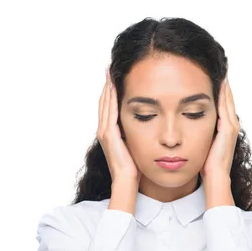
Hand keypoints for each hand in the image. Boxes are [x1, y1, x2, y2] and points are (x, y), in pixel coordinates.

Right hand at [97, 67, 141, 185]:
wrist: (126, 181)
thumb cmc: (134, 167)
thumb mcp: (134, 145)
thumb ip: (135, 134)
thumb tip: (147, 124)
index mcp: (109, 132)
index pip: (108, 106)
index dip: (110, 91)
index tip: (114, 77)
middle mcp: (104, 130)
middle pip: (104, 101)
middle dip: (107, 85)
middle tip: (110, 68)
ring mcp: (105, 132)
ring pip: (105, 103)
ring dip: (107, 87)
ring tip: (111, 72)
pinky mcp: (109, 134)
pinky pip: (109, 111)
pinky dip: (110, 98)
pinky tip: (114, 87)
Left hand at [200, 77, 239, 183]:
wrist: (215, 176)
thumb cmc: (206, 164)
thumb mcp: (202, 142)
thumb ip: (200, 131)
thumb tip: (186, 124)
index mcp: (225, 128)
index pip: (223, 104)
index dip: (219, 91)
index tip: (212, 77)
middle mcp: (231, 125)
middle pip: (227, 99)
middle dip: (223, 84)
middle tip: (219, 68)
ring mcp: (231, 126)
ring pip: (227, 100)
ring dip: (225, 86)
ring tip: (220, 71)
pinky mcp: (228, 129)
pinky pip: (225, 106)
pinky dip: (224, 94)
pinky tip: (220, 83)